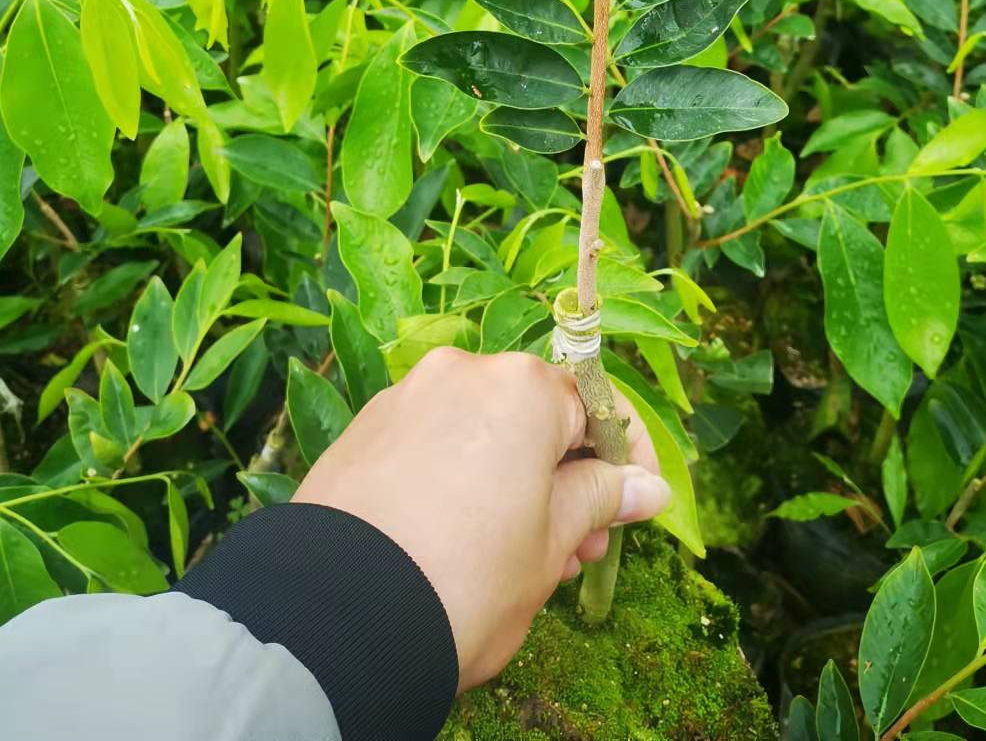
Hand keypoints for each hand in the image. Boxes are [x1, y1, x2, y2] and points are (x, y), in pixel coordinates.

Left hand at [293, 346, 670, 687]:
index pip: (598, 407)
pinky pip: (432, 443)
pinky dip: (458, 480)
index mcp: (523, 388)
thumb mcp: (551, 545)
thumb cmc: (466, 577)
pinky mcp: (363, 430)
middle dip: (565, 480)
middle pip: (536, 417)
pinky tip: (458, 542)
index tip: (636, 504)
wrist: (338, 612)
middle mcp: (464, 373)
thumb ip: (599, 500)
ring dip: (512, 483)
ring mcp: (407, 397)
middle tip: (577, 551)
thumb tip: (647, 487)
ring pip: (482, 431)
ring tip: (519, 558)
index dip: (626, 459)